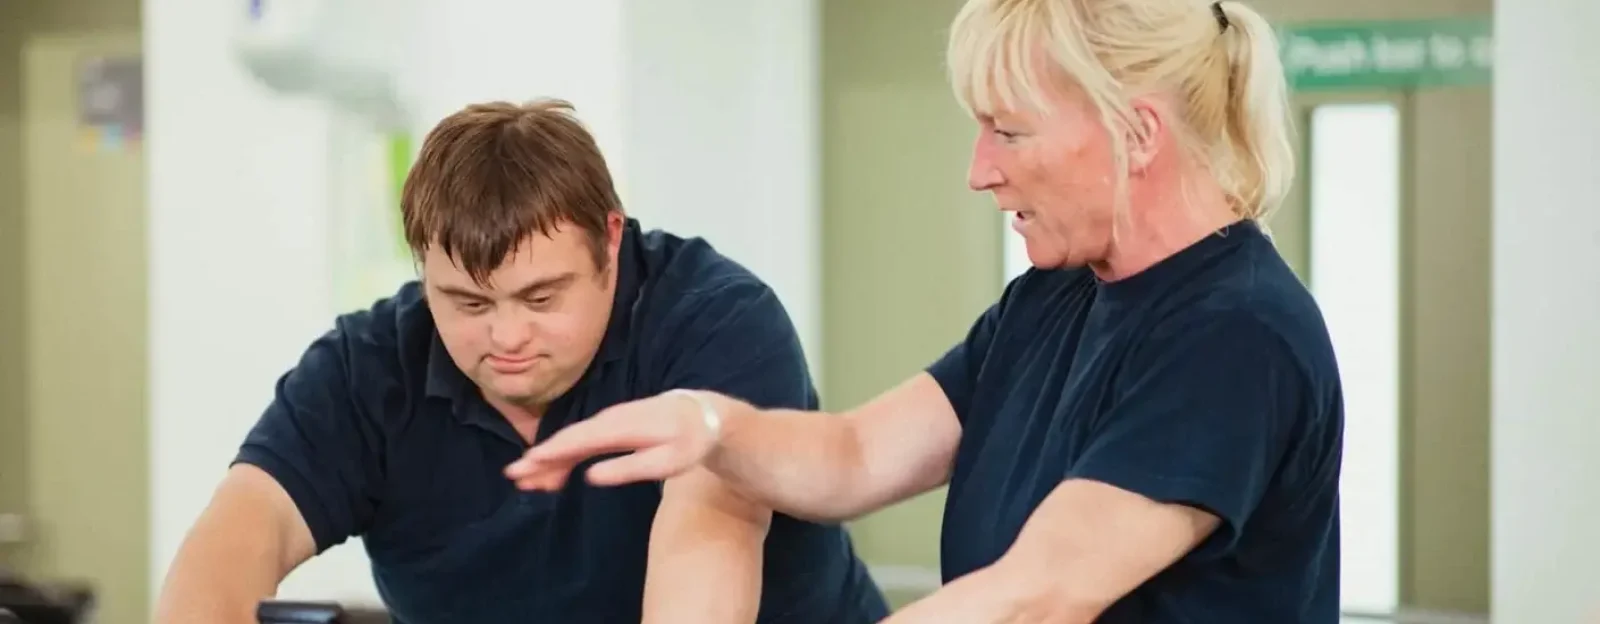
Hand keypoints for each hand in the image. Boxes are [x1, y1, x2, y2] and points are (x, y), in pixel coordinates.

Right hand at [505, 390, 722, 490]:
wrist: (704, 415)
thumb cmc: (688, 441)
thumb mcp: (667, 461)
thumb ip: (629, 468)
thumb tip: (590, 477)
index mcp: (620, 427)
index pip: (578, 440)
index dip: (550, 453)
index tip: (525, 465)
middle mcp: (609, 421)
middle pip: (568, 440)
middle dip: (540, 458)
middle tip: (514, 477)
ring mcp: (608, 423)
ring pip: (572, 442)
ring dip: (549, 460)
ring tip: (526, 482)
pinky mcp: (611, 429)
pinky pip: (582, 442)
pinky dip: (564, 457)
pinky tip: (553, 475)